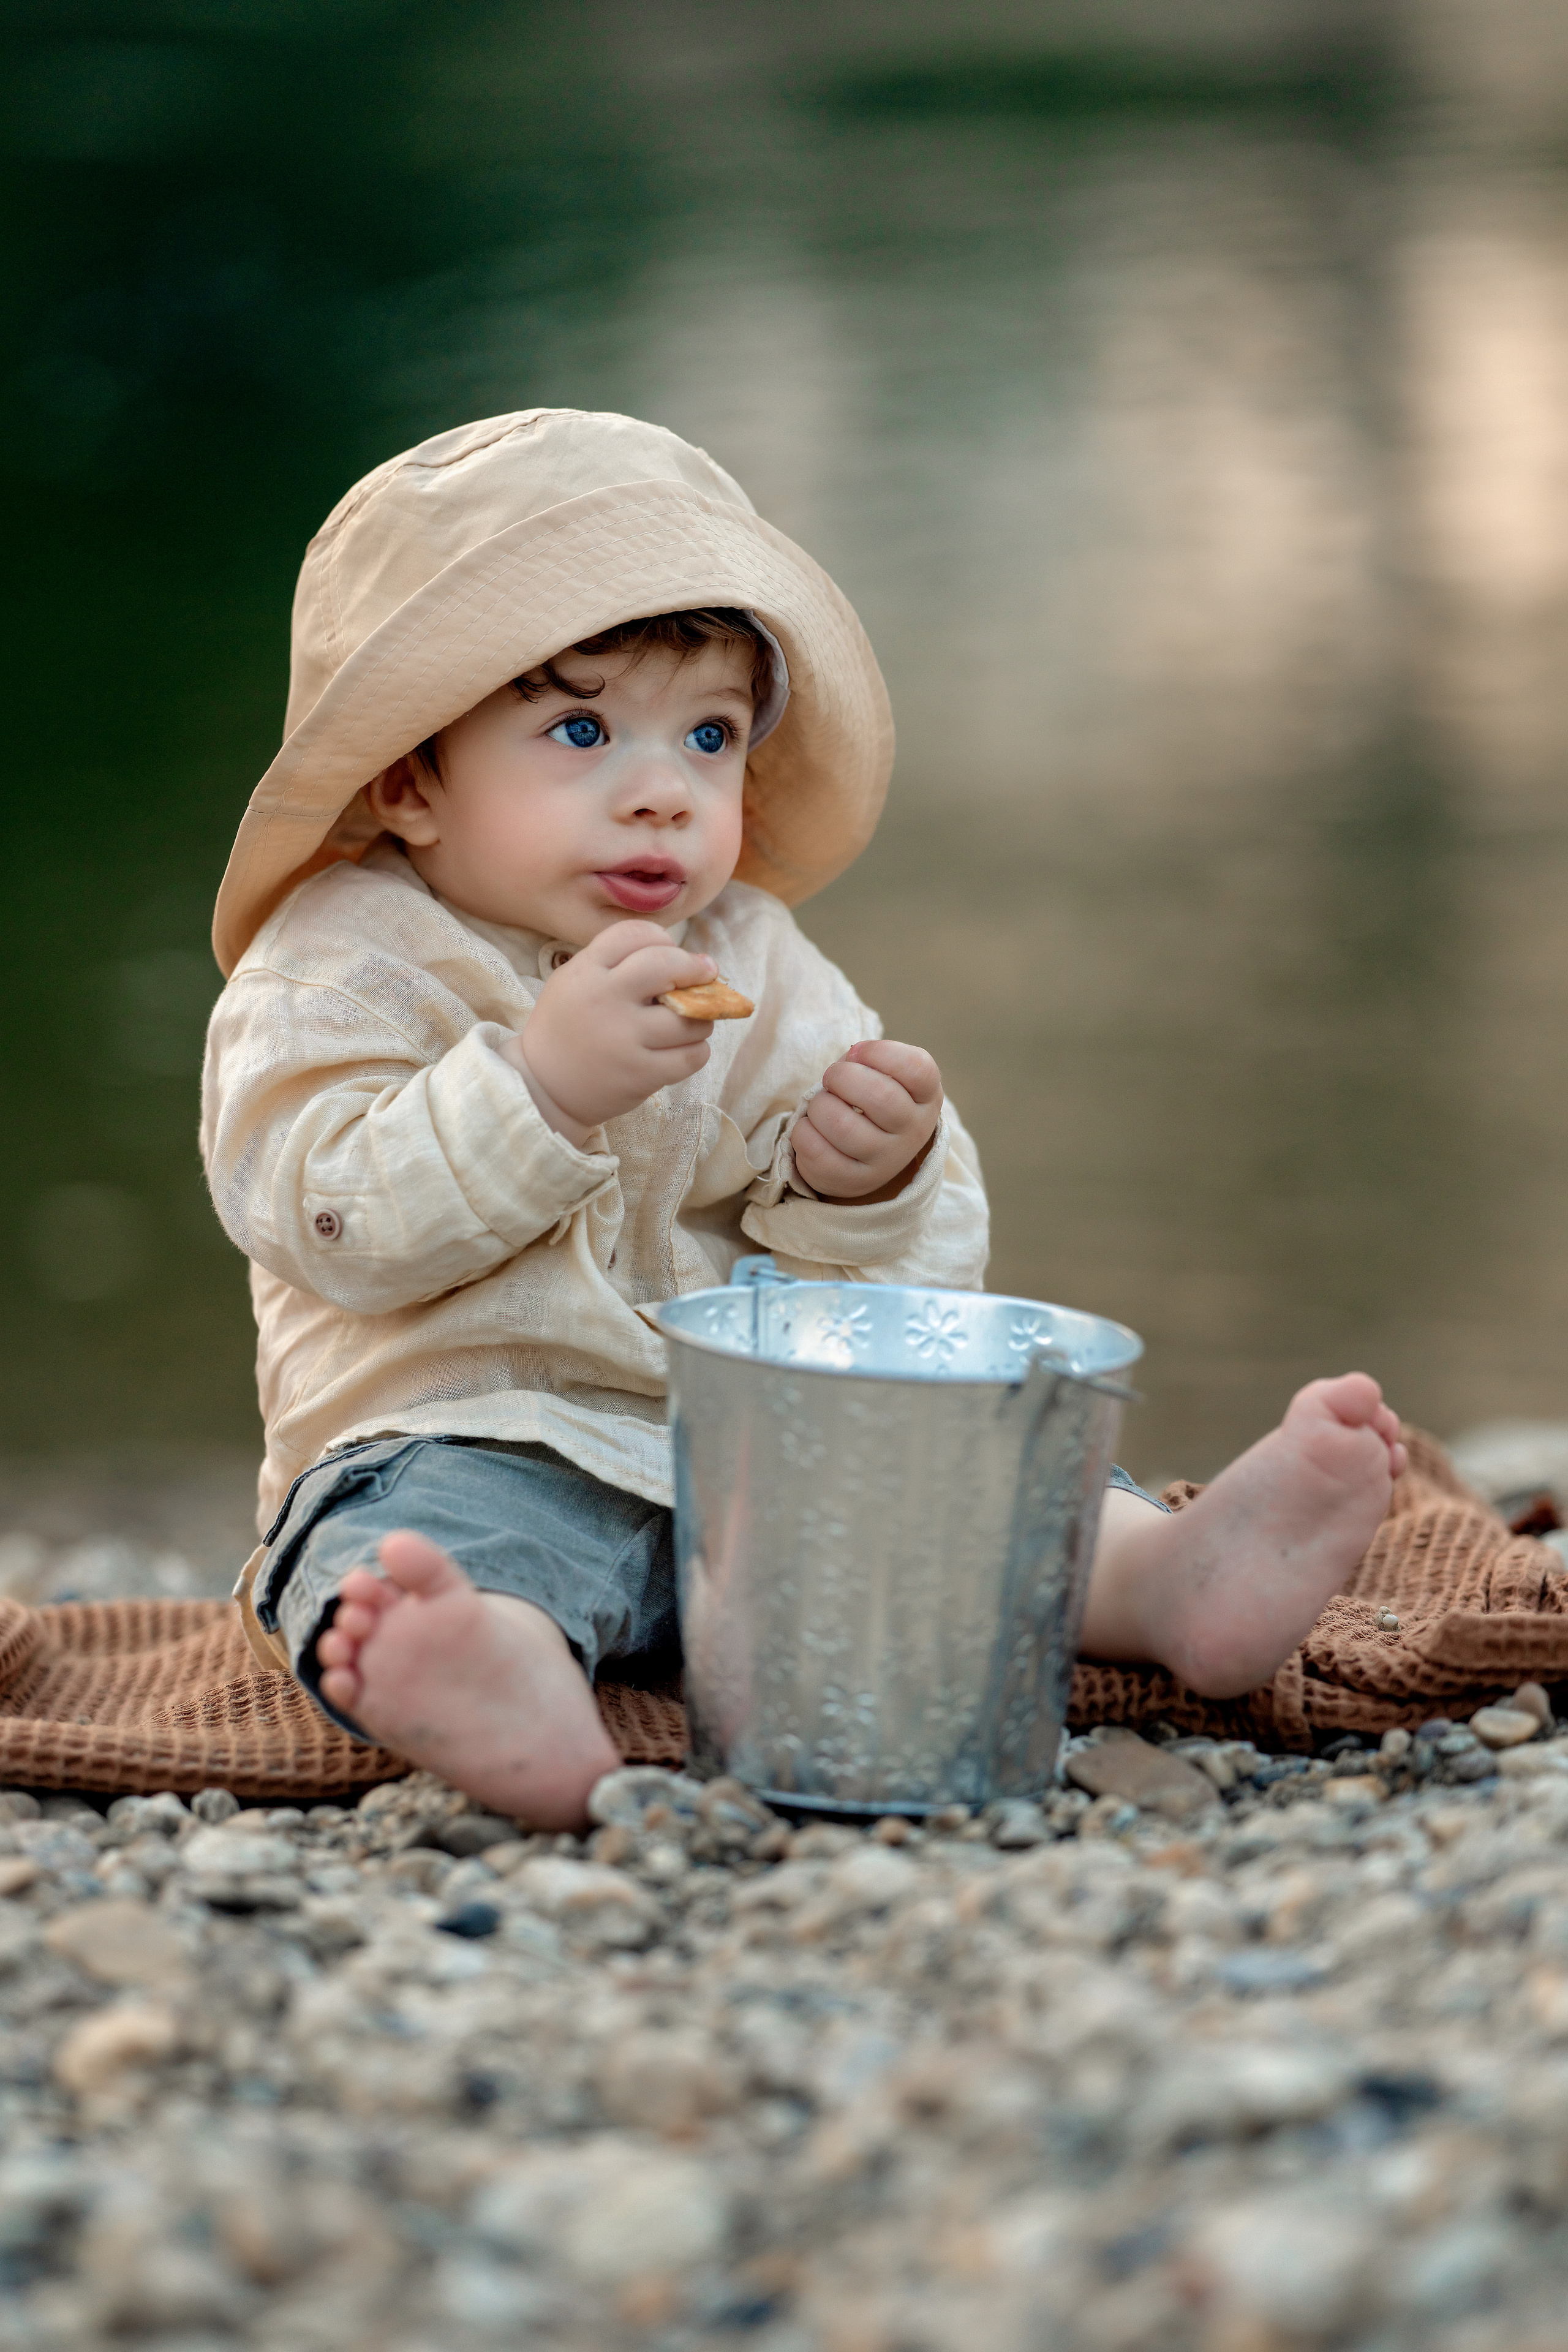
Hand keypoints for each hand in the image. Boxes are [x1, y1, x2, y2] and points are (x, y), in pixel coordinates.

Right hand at [507, 921, 718, 1142]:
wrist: (543, 1085)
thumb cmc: (567, 1027)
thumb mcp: (574, 981)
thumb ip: (617, 963)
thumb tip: (689, 959)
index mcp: (585, 971)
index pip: (635, 934)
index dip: (662, 939)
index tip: (673, 952)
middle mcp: (604, 1000)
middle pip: (667, 966)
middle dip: (696, 968)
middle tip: (706, 974)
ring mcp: (624, 1038)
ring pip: (690, 1017)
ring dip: (701, 1016)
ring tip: (692, 1020)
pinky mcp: (640, 1074)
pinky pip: (692, 1055)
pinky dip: (697, 1049)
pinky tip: (684, 1048)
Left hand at [792, 1040, 942, 1201]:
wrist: (867, 1150)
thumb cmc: (871, 1098)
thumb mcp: (883, 1073)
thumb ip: (868, 1059)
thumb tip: (850, 1058)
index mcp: (926, 1096)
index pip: (917, 1068)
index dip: (879, 1052)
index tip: (856, 1053)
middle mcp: (914, 1131)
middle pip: (879, 1096)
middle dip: (840, 1076)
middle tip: (832, 1079)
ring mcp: (887, 1161)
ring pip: (841, 1125)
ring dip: (818, 1106)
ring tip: (821, 1107)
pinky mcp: (856, 1182)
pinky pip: (817, 1152)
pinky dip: (803, 1133)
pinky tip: (812, 1130)